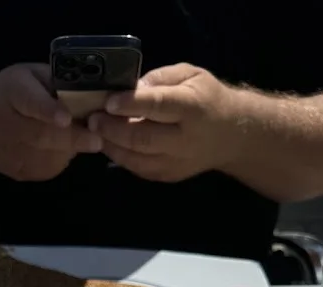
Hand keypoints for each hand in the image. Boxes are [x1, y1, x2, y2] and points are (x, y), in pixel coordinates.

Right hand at [0, 64, 101, 181]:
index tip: (66, 118)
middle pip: (41, 135)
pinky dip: (61, 159)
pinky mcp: (18, 172)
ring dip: (70, 150)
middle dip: (72, 138)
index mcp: (12, 92)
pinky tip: (62, 148)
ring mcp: (10, 153)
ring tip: (84, 140)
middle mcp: (6, 124)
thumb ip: (54, 83)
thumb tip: (88, 94)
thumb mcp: (30, 75)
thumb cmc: (12, 93)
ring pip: (47, 156)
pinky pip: (46, 169)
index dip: (48, 110)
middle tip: (97, 141)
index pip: (29, 101)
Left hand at [88, 63, 237, 182]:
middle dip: (113, 129)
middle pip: (143, 138)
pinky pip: (138, 168)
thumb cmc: (206, 98)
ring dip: (111, 145)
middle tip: (92, 119)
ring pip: (136, 158)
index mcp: (193, 108)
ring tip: (95, 131)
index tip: (108, 101)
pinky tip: (109, 143)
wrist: (229, 135)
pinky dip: (120, 156)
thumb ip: (160, 79)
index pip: (159, 106)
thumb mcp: (190, 75)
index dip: (131, 104)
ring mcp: (175, 162)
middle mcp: (185, 139)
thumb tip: (130, 88)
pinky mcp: (167, 176)